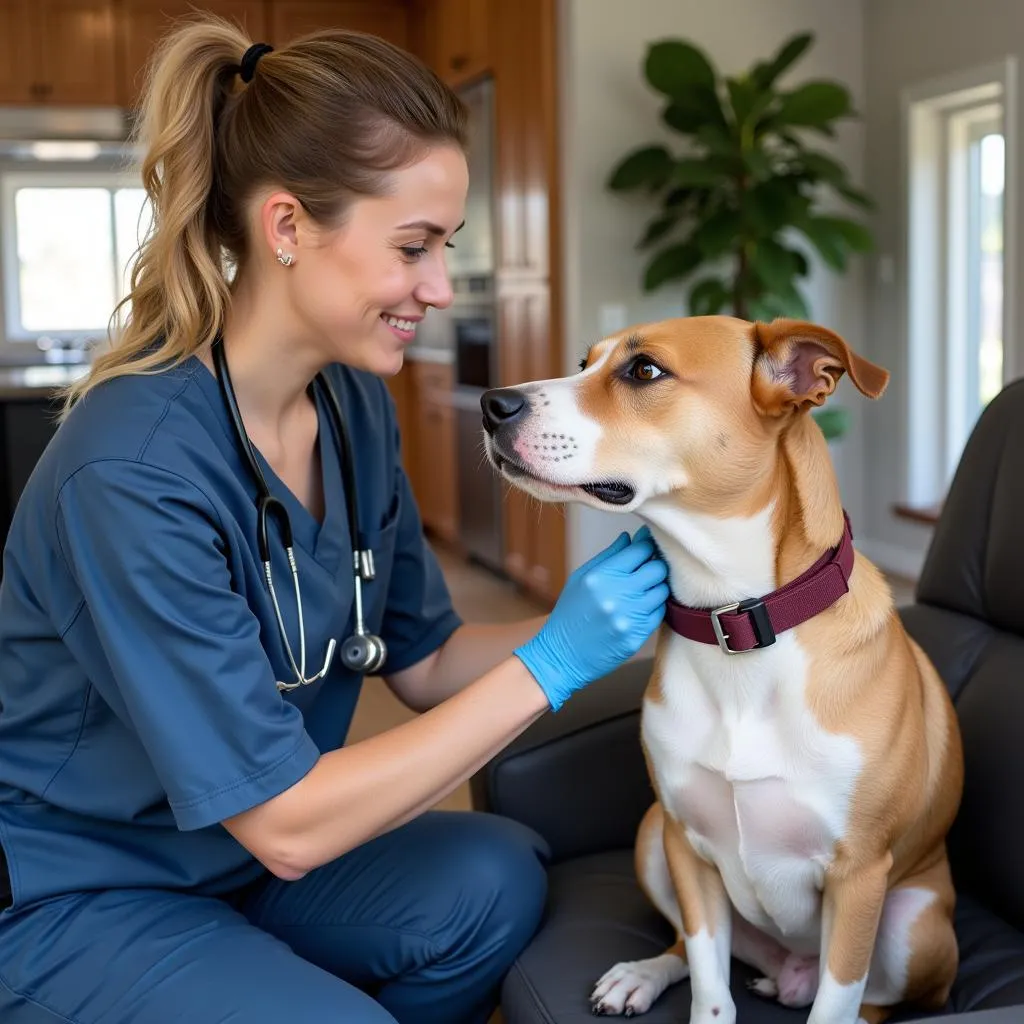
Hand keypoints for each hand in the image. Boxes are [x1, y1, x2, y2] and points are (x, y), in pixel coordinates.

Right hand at [514, 526, 669, 710]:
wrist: (562, 655)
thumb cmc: (570, 613)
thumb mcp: (581, 578)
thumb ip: (608, 556)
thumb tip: (631, 537)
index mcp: (600, 577)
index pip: (639, 550)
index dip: (647, 544)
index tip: (647, 545)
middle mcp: (616, 596)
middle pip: (657, 569)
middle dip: (656, 565)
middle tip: (648, 567)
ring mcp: (628, 618)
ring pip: (662, 591)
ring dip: (656, 587)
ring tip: (644, 589)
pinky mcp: (636, 637)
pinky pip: (659, 613)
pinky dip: (654, 607)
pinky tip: (640, 608)